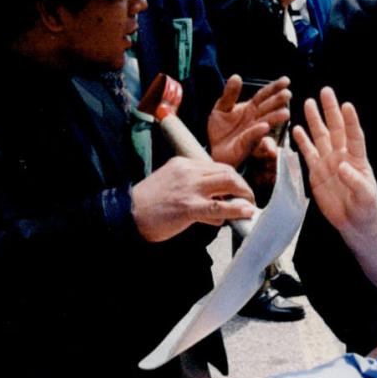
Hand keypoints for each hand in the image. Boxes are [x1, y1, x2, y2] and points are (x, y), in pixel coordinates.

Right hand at [131, 157, 254, 242]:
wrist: (127, 213)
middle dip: (243, 186)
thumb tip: (217, 201)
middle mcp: (189, 171)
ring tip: (249, 207)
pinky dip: (236, 210)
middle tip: (249, 198)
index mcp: (183, 164)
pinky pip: (219, 207)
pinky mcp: (188, 207)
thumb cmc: (147, 203)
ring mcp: (189, 188)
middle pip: (227, 172)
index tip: (238, 190)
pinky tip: (244, 213)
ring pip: (228, 184)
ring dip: (244, 196)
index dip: (232, 179)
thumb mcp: (170, 183)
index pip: (216, 166)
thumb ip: (192, 187)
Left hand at [208, 74, 291, 167]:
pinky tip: (264, 127)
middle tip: (288, 94)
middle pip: (268, 107)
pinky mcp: (247, 144)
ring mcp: (253, 132)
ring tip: (285, 114)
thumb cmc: (220, 129)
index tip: (286, 80)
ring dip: (276, 118)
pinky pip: (253, 137)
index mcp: (250, 108)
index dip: (275, 88)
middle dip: (278, 101)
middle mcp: (255, 119)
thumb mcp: (221, 108)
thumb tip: (236, 77)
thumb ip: (229, 94)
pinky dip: (259, 132)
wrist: (214, 149)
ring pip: (267, 122)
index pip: (264, 95)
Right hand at [292, 86, 376, 236]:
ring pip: (320, 136)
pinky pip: (308, 153)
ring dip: (314, 120)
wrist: (354, 222)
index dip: (351, 121)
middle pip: (335, 129)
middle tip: (326, 91)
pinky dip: (303, 141)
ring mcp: (328, 162)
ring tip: (308, 102)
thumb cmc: (366, 209)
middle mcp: (342, 156)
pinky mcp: (316, 172)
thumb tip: (342, 166)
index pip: (354, 136)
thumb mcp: (365, 197)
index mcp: (357, 159)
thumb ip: (355, 181)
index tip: (347, 105)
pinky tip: (297, 129)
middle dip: (330, 110)